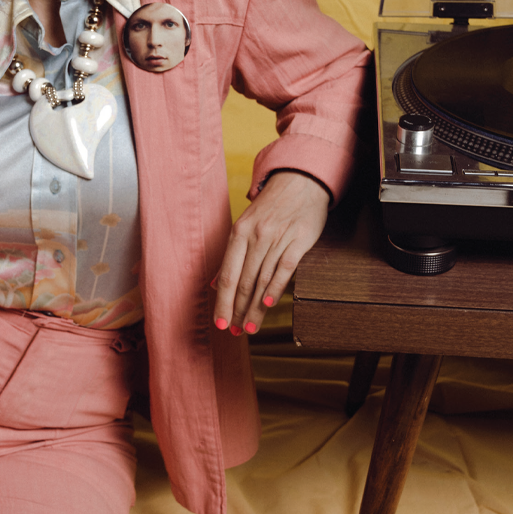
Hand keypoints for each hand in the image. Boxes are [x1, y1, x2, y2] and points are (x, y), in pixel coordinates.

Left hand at [213, 171, 329, 335]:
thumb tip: (212, 285)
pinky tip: (268, 305)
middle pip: (243, 281)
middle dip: (237, 309)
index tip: (220, 323)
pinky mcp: (298, 240)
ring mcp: (277, 238)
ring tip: (250, 327)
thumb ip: (231, 257)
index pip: (227, 275)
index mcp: (239, 233)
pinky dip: (275, 288)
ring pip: (262, 279)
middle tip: (235, 331)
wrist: (299, 182)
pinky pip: (284, 268)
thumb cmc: (270, 208)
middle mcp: (255, 236)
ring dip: (255, 307)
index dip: (223, 301)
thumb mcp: (245, 226)